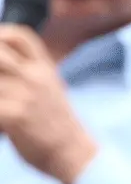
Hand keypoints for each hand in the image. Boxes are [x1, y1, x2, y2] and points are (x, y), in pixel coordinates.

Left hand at [0, 26, 96, 183]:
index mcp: (44, 67)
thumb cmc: (55, 122)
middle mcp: (35, 77)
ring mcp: (26, 95)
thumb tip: (5, 63)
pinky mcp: (16, 116)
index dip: (0, 32)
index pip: (20, 36)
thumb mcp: (50, 87)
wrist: (71, 151)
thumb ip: (28, 72)